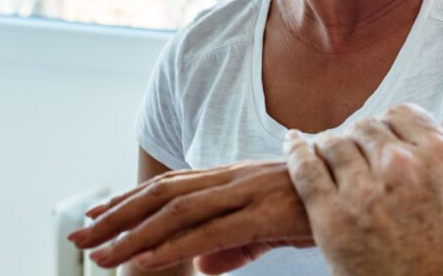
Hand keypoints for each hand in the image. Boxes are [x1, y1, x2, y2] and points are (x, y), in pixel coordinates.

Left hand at [67, 160, 311, 272]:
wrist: (362, 183)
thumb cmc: (319, 204)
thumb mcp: (269, 227)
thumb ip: (235, 244)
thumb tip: (204, 264)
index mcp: (233, 177)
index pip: (171, 185)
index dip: (131, 199)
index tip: (97, 215)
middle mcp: (233, 178)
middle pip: (163, 194)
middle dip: (117, 216)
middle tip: (80, 237)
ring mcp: (246, 192)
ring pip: (176, 212)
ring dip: (132, 235)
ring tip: (99, 256)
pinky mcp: (262, 213)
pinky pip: (207, 232)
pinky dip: (170, 246)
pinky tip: (142, 261)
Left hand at [285, 104, 442, 275]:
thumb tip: (429, 160)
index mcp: (439, 156)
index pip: (401, 115)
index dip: (387, 124)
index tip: (380, 134)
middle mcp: (401, 164)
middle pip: (366, 128)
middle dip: (358, 137)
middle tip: (351, 149)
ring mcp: (364, 189)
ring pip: (335, 144)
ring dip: (328, 145)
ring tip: (320, 148)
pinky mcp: (333, 216)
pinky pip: (306, 169)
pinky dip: (297, 152)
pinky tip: (294, 144)